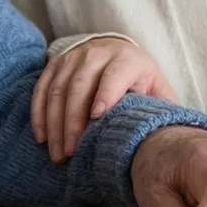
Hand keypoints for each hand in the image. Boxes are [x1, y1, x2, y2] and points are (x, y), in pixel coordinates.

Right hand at [32, 37, 175, 163]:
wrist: (117, 52)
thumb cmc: (140, 81)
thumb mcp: (156, 89)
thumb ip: (160, 108)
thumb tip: (167, 139)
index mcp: (128, 58)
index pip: (114, 74)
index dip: (105, 94)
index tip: (96, 119)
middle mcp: (98, 53)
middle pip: (80, 85)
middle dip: (73, 121)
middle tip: (71, 152)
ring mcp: (73, 56)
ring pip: (58, 88)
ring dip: (55, 123)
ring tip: (58, 153)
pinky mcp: (56, 63)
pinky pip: (42, 88)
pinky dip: (39, 113)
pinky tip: (42, 137)